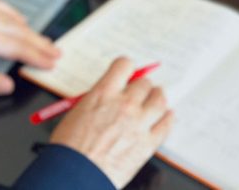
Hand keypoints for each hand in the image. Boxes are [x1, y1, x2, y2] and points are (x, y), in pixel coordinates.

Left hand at [0, 0, 59, 94]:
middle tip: (56, 53)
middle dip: (40, 43)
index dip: (37, 57)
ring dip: (30, 30)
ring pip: (13, 18)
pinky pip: (0, 6)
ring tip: (44, 41)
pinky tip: (20, 20)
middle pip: (20, 32)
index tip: (50, 63)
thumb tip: (8, 85)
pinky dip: (14, 14)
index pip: (17, 48)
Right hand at [49, 57, 173, 188]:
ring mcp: (139, 124)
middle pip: (144, 83)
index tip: (127, 71)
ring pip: (160, 100)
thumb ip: (96, 101)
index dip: (126, 67)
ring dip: (158, 96)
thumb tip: (107, 97)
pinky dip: (168, 118)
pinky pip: (166, 125)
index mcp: (104, 93)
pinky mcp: (148, 143)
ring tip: (158, 97)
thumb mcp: (77, 112)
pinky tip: (168, 115)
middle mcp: (124, 104)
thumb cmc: (70, 146)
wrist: (77, 172)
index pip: (124, 66)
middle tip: (141, 88)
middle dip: (142, 85)